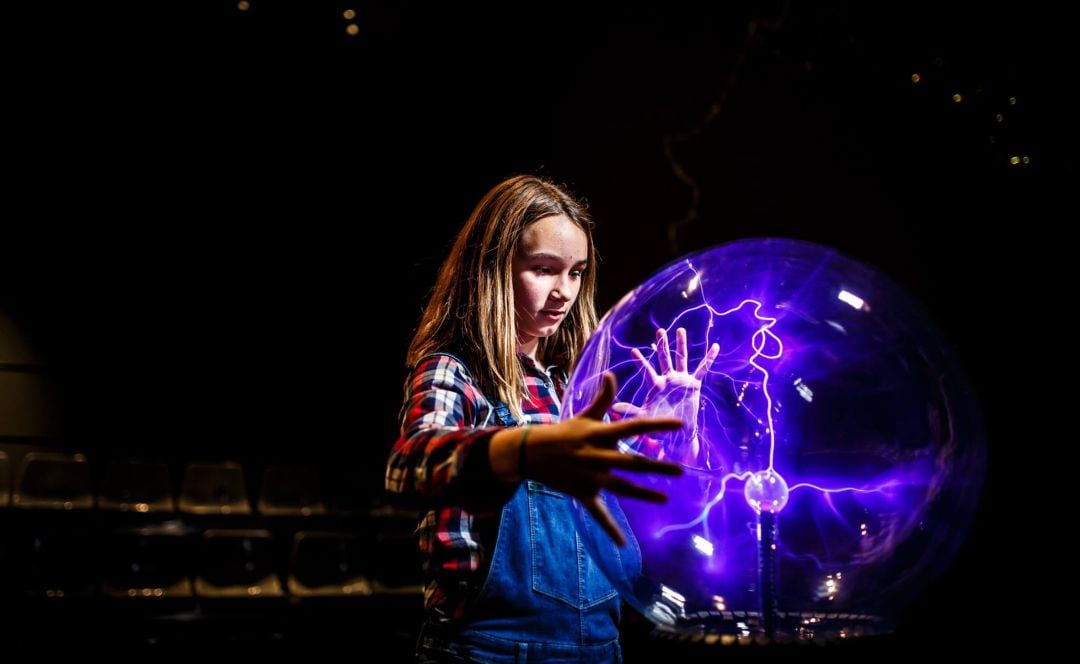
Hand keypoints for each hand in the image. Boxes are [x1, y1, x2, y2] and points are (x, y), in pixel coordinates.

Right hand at [523, 372, 683, 545]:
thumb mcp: (584, 416)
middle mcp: (596, 455)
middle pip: (631, 462)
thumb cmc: (565, 432)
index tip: (680, 425)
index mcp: (600, 433)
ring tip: (665, 498)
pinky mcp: (582, 493)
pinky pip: (597, 513)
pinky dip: (609, 529)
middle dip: (656, 466)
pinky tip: (622, 543)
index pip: (634, 426)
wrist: (531, 452)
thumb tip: (611, 374)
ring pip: (620, 487)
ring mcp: (589, 476)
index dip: (657, 424)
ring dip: (643, 494)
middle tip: (680, 471)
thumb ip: (603, 399)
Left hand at [614, 327, 718, 465]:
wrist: (679, 432)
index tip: (633, 351)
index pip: (646, 370)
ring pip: (682, 359)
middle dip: (662, 345)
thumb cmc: (660, 424)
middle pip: (664, 358)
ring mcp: (681, 380)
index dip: (640, 361)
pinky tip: (715, 347)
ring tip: (680, 330)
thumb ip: (631, 410)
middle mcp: (668, 379)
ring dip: (681, 345)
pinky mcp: (694, 384)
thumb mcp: (645, 416)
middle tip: (659, 331)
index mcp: (656, 385)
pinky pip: (703, 369)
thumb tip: (614, 406)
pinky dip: (709, 358)